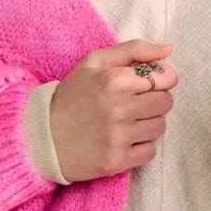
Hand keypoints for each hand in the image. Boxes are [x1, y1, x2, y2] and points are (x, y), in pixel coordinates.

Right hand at [50, 39, 177, 182]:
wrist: (41, 136)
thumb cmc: (70, 96)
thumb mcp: (94, 62)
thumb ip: (133, 50)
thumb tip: (168, 50)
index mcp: (115, 80)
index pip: (166, 79)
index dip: (160, 81)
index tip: (146, 85)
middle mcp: (120, 108)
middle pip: (166, 103)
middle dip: (154, 101)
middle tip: (133, 104)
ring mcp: (119, 137)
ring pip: (160, 127)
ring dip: (147, 124)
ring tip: (125, 123)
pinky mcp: (117, 160)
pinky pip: (150, 152)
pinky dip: (140, 147)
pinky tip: (121, 140)